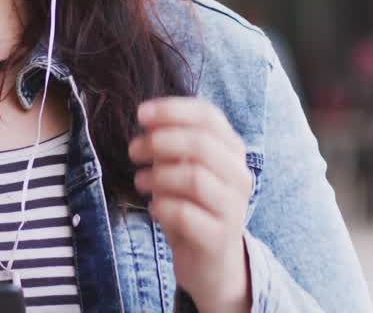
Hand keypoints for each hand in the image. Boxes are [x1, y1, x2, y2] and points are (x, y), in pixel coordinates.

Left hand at [130, 98, 252, 312]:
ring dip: (157, 176)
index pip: (208, 116)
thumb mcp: (183, 168)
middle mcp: (239, 175)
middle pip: (201, 144)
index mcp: (232, 150)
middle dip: (159, 142)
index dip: (172, 110)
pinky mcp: (219, 237)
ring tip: (140, 181)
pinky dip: (161, 206)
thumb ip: (170, 143)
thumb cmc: (192, 205)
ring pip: (193, 178)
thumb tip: (148, 121)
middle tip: (133, 151)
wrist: (211, 262)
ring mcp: (233, 208)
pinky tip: (154, 209)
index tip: (140, 114)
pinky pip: (184, 213)